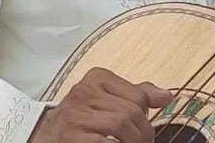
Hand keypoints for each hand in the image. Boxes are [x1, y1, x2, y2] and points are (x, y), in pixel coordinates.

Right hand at [29, 67, 171, 142]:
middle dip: (142, 132)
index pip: (137, 95)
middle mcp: (83, 92)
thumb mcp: (109, 99)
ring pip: (121, 125)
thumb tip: (167, 96)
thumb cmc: (84, 117)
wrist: (47, 134)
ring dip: (133, 141)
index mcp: (96, 78)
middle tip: (142, 142)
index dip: (145, 114)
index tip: (142, 125)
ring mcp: (75, 115)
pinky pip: (105, 141)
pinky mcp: (71, 136)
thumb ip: (136, 95)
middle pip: (131, 111)